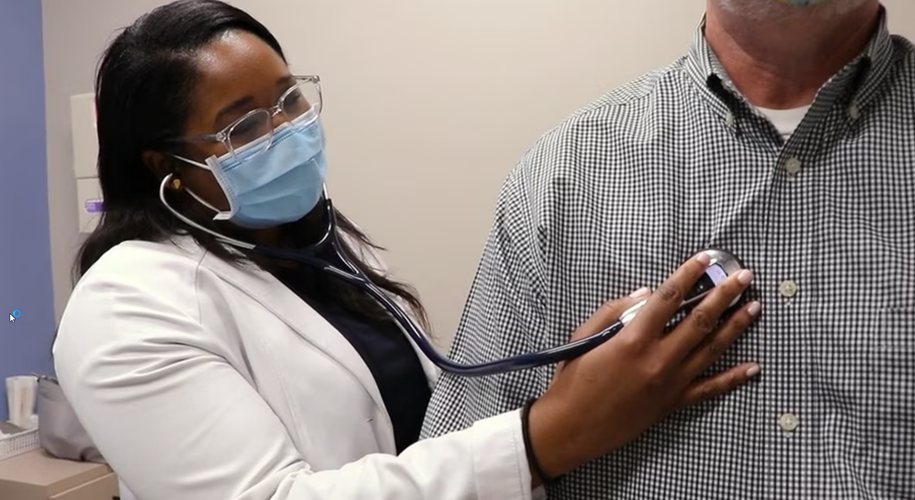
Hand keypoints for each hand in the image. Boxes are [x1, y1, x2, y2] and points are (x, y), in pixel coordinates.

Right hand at [527, 252, 760, 479]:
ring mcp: (669, 383)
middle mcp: (657, 359)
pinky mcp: (672, 403)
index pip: (669, 297)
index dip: (689, 274)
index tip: (705, 259)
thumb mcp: (583, 336)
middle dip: (725, 294)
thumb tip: (645, 294)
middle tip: (744, 276)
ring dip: (735, 326)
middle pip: (699, 319)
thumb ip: (614, 311)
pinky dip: (734, 378)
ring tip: (753, 307)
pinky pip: (710, 389)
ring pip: (712, 348)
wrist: (571, 428)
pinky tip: (753, 367)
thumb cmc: (572, 380)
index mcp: (633, 339)